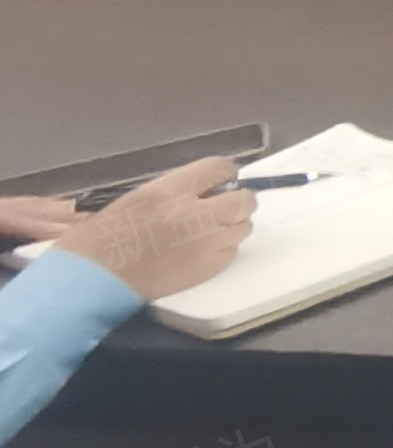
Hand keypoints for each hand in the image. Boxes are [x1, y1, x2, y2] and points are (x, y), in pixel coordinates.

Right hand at [0, 160, 253, 299]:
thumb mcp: (137, 198)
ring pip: (243, 226)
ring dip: (231, 225)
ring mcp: (208, 243)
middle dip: (237, 201)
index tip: (219, 180)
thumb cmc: (102, 237)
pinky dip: (222, 248)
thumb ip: (174, 191)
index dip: (223, 173)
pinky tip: (200, 251)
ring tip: (209, 231)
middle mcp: (198, 214)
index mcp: (172, 191)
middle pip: (244, 199)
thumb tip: (202, 190)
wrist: (93, 279)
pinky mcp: (209, 269)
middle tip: (220, 207)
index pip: (221, 169)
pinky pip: (232, 251)